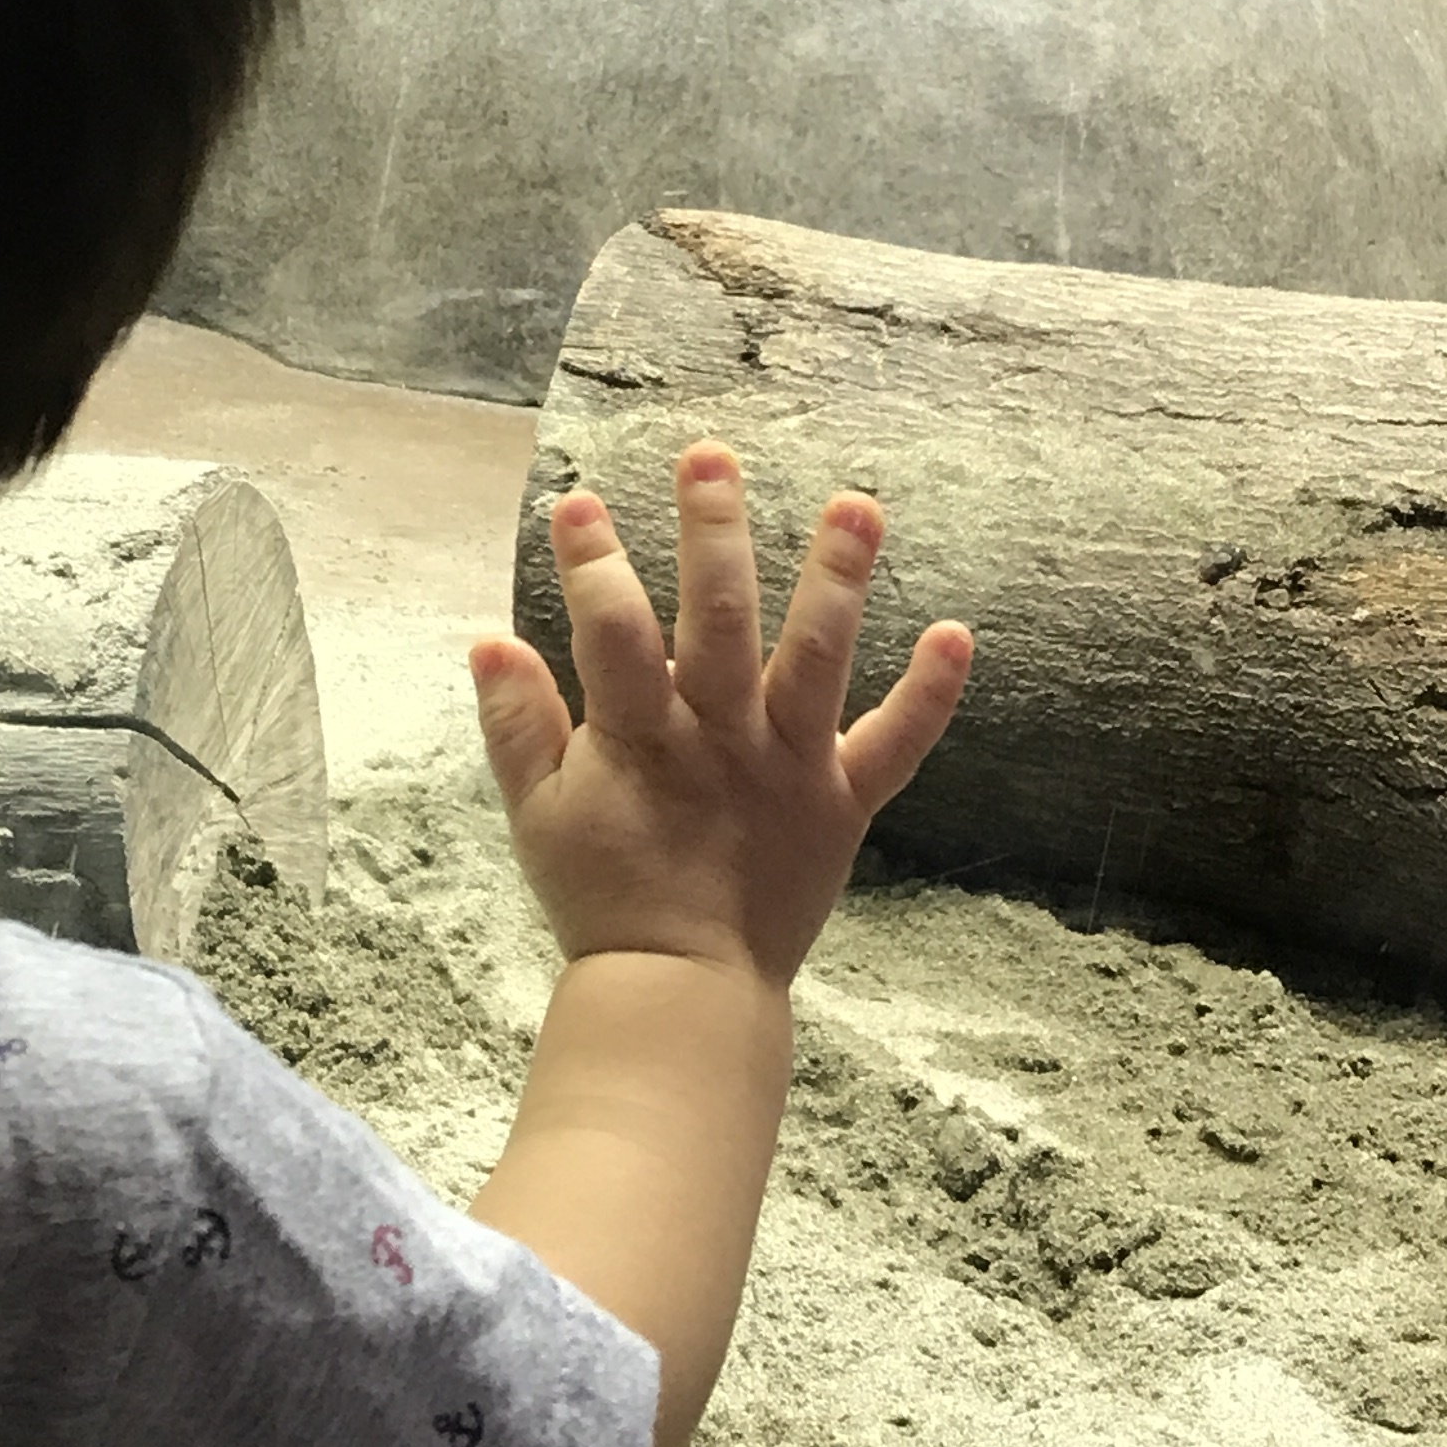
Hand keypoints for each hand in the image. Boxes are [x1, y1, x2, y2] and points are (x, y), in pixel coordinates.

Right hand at [470, 442, 971, 993]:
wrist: (682, 991)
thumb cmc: (601, 896)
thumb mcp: (535, 814)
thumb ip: (515, 726)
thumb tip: (487, 639)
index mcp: (640, 738)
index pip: (611, 630)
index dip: (594, 563)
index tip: (580, 501)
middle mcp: (719, 737)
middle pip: (720, 618)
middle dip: (714, 529)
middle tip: (712, 455)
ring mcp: (786, 766)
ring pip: (816, 658)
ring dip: (838, 577)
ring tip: (859, 504)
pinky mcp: (840, 803)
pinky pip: (895, 747)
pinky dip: (931, 695)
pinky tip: (958, 634)